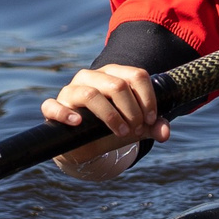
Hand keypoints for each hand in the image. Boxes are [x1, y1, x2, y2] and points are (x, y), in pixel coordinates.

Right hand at [41, 65, 170, 144]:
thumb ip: (152, 127)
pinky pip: (53, 106)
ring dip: (110, 115)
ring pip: (90, 93)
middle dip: (132, 110)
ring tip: (121, 132)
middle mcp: (91, 77)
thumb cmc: (112, 127)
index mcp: (113, 74)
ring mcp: (70, 90)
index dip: (148, 98)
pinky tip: (78, 122)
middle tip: (135, 129)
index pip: (136, 75)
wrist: (85, 144)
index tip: (150, 119)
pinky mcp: (54, 107)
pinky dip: (66, 114)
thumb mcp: (135, 127)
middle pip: (117, 85)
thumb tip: (165, 132)